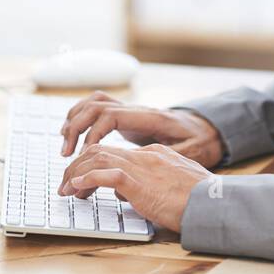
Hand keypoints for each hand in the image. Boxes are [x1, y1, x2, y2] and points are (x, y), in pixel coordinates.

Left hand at [57, 143, 210, 232]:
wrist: (213, 203)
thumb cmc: (199, 201)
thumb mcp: (173, 187)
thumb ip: (150, 185)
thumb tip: (126, 194)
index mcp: (154, 154)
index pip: (115, 152)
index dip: (92, 165)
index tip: (80, 181)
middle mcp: (145, 156)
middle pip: (100, 151)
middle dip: (76, 167)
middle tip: (64, 185)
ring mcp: (142, 167)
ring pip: (97, 159)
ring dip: (75, 174)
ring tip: (64, 190)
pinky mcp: (139, 182)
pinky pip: (105, 175)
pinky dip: (86, 180)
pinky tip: (75, 188)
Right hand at [58, 92, 224, 168]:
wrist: (209, 127)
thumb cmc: (201, 140)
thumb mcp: (194, 150)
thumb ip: (171, 158)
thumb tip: (144, 169)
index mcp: (151, 117)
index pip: (112, 116)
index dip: (93, 133)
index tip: (84, 154)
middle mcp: (137, 110)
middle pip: (96, 106)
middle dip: (76, 127)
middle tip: (66, 154)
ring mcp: (132, 111)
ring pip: (94, 103)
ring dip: (75, 120)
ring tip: (64, 145)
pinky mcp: (128, 118)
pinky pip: (98, 110)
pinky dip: (82, 119)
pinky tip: (75, 138)